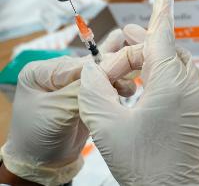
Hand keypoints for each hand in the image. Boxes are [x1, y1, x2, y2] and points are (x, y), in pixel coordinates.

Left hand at [0, 28, 135, 185]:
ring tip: (129, 89)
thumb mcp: (58, 110)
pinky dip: (116, 86)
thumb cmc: (40, 136)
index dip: (98, 68)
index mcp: (41, 72)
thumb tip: (103, 70)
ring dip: (116, 79)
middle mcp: (57, 73)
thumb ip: (79, 89)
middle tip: (129, 77)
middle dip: (110, 71)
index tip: (119, 72)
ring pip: (99, 74)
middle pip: (89, 66)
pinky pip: (103, 86)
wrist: (44, 164)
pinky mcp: (85, 95)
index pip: (75, 64)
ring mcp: (72, 84)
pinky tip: (127, 90)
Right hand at [78, 0, 198, 184]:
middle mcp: (189, 83)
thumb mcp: (105, 124)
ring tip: (125, 68)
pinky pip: (181, 78)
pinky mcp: (197, 108)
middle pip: (162, 50)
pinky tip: (145, 84)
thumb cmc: (142, 162)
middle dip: (136, 47)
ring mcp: (197, 96)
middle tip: (113, 54)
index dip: (161, 10)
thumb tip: (94, 70)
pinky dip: (161, 74)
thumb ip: (94, 88)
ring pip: (173, 63)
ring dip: (149, 60)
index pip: (162, 35)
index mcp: (170, 81)